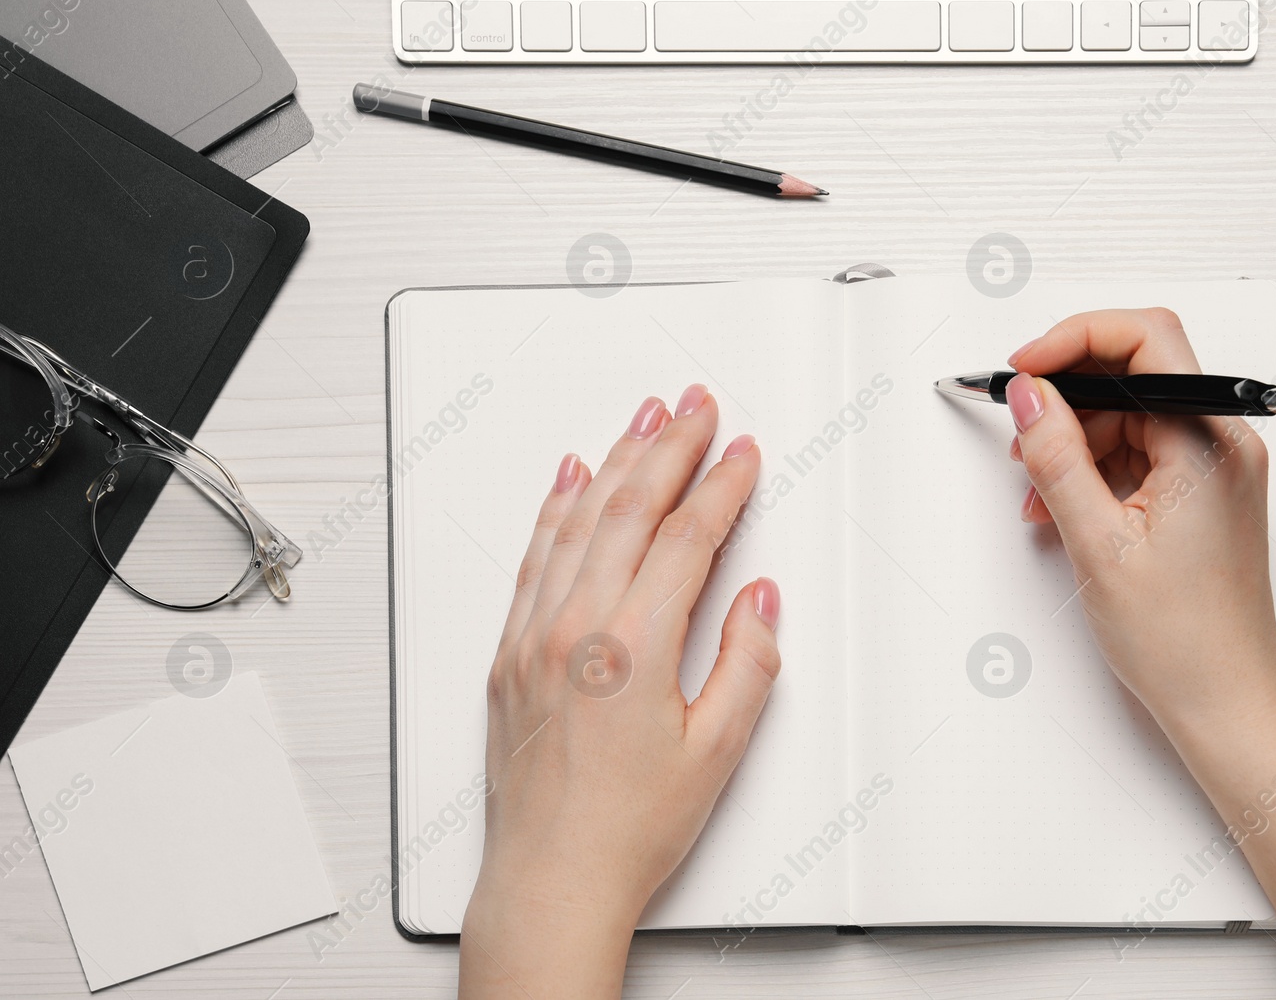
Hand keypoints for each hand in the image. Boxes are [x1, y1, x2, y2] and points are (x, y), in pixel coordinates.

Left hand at [459, 385, 780, 999]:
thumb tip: (756, 601)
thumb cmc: (627, 829)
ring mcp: (533, 637)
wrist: (551, 879)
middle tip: (696, 406)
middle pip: (628, 511)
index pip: (684, 540)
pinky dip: (555, 510)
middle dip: (668, 448)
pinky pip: (533, 558)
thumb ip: (745, 666)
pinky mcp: (509, 654)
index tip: (740, 455)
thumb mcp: (716, 753)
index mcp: (630, 649)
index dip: (720, 488)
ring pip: (577, 522)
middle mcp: (573, 630)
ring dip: (615, 461)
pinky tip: (570, 479)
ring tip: (642, 418)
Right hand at [1006, 308, 1275, 729]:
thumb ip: (1059, 457)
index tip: (1026, 369)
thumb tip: (1029, 397)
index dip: (1074, 339)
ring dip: (1078, 439)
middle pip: (1135, 372)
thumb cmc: (1184, 640)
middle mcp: (1223, 442)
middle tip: (1023, 434)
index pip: (1145, 338)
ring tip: (1041, 491)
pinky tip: (1067, 505)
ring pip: (1133, 413)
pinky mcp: (1205, 491)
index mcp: (1208, 442)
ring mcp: (1217, 466)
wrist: (1227, 700)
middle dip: (1069, 396)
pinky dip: (1098, 468)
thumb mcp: (1098, 543)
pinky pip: (1143, 450)